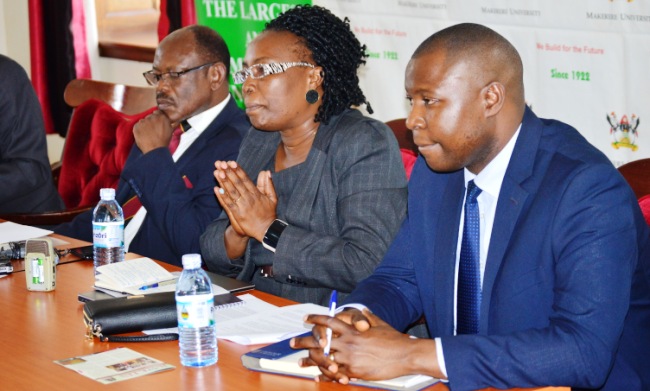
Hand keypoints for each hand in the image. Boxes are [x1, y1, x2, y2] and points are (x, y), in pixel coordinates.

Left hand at [132, 110, 174, 153]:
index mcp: (162, 117)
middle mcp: (152, 117)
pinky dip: (139, 130)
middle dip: (150, 122)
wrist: (155, 150)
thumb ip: (171, 123)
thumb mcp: (170, 131)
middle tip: (152, 130)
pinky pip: (137, 126)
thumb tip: (175, 121)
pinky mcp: (136, 126)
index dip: (156, 118)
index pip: (157, 112)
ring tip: (148, 134)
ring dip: (144, 126)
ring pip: (143, 121)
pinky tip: (143, 135)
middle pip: (149, 116)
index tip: (156, 123)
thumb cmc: (163, 142)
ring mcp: (143, 121)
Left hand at [212, 161, 277, 241]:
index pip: (245, 179)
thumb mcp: (272, 197)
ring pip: (231, 192)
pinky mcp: (237, 214)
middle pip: (237, 183)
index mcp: (256, 194)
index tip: (231, 162)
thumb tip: (266, 172)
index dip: (238, 170)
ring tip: (217, 172)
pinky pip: (228, 204)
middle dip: (228, 173)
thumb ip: (268, 184)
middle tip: (221, 164)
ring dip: (223, 182)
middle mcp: (248, 199)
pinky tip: (216, 189)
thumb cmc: (269, 213)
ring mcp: (242, 207)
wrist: (266, 230)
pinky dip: (222, 197)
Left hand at [292, 309, 442, 382]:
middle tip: (292, 342)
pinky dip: (324, 375)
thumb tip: (360, 311)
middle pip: (319, 341)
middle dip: (303, 342)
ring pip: (323, 359)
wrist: (404, 354)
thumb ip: (365, 317)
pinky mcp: (354, 371)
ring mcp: (350, 358)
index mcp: (352, 329)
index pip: (328, 321)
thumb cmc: (393, 338)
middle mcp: (348, 342)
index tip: (305, 319)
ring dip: (309, 361)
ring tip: (300, 362)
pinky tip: (318, 376)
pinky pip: (334, 374)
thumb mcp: (378, 322)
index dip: (315, 319)